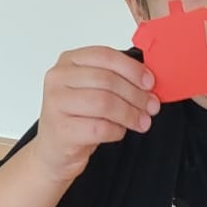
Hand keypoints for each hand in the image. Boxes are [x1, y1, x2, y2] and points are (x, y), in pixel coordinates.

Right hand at [34, 47, 159, 182]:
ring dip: (130, 114)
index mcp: (68, 61)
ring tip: (142, 122)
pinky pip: (99, 128)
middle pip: (107, 80)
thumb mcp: (92, 91)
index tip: (149, 83)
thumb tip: (147, 83)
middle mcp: (58, 78)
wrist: (55, 150)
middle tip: (151, 106)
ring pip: (104, 103)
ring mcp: (57, 103)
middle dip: (136, 95)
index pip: (105, 56)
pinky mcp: (62, 129)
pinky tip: (120, 131)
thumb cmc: (77, 118)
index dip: (132, 69)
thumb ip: (114, 80)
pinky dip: (116, 130)